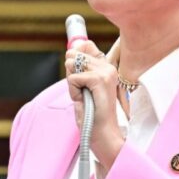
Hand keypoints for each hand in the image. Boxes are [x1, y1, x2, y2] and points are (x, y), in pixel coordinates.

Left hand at [65, 41, 124, 169]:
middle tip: (82, 91)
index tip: (79, 77)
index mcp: (106, 67)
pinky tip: (84, 100)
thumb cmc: (92, 114)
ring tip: (84, 97)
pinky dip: (73, 91)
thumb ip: (79, 69)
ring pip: (72, 65)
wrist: (102, 133)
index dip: (75, 57)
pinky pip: (73, 78)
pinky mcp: (99, 79)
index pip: (86, 45)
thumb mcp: (83, 88)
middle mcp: (108, 66)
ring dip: (72, 84)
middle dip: (71, 74)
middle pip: (74, 54)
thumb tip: (70, 51)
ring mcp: (105, 72)